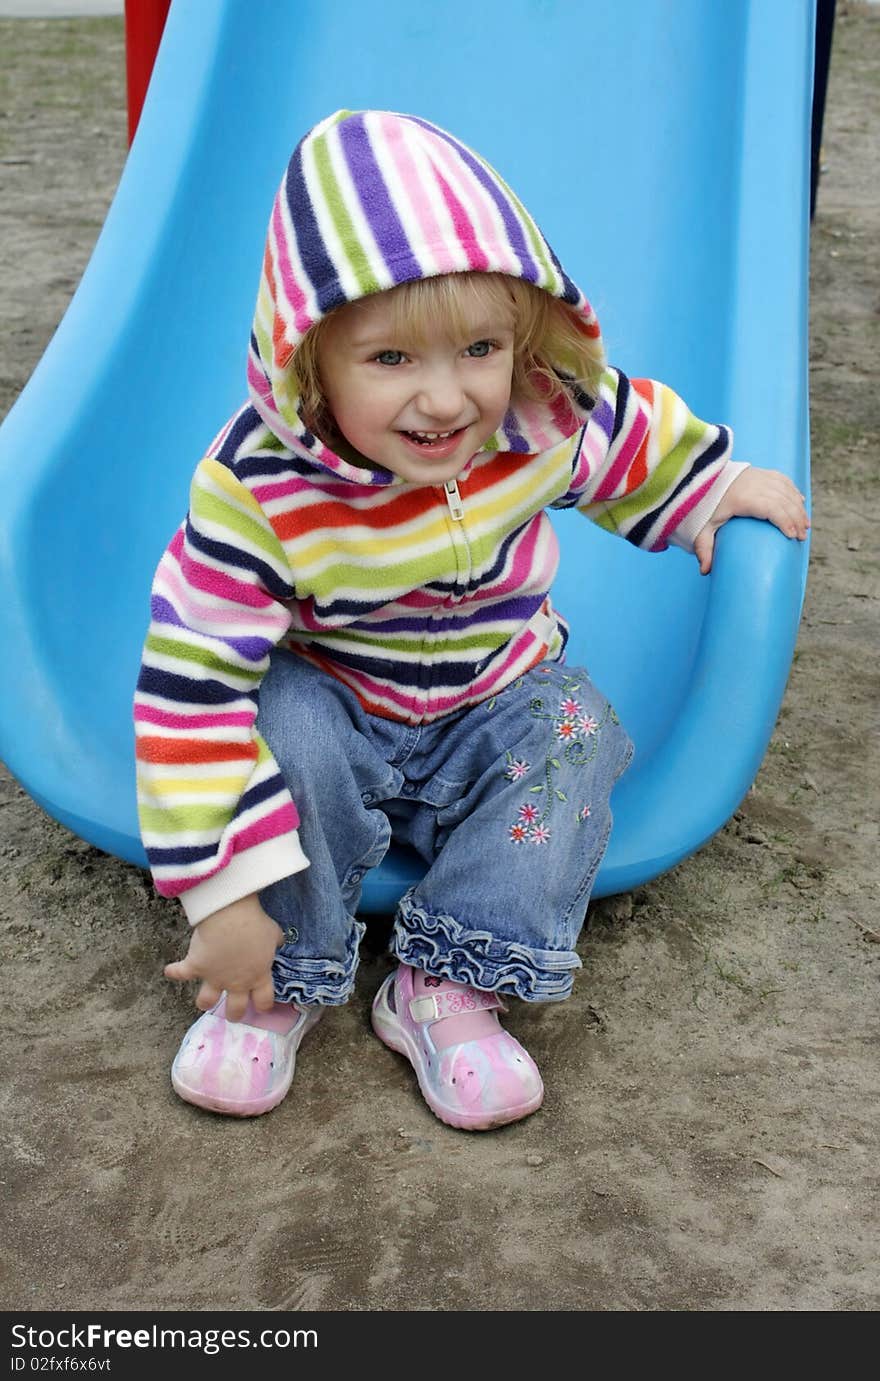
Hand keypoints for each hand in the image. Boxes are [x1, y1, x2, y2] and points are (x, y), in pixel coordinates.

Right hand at [164, 893, 282, 1021]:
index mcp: (258, 976)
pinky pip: (180, 973)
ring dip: (204, 1002)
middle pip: (235, 1009)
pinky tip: (170, 971)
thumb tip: (278, 942)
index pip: (263, 1001)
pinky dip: (174, 971)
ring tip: (204, 1001)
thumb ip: (275, 942)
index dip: (263, 1005)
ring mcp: (214, 977)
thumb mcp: (274, 933)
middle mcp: (236, 983)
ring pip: (206, 1001)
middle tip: (232, 1013)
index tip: (261, 1006)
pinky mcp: (196, 966)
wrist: (230, 916)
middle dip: (234, 1014)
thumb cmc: (256, 924)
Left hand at [694, 467, 809, 574]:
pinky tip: (801, 502)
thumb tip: (705, 572)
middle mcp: (754, 484)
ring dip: (798, 507)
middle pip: (783, 501)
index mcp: (742, 498)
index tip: (791, 535)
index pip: (770, 507)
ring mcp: (759, 476)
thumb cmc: (704, 505)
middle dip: (796, 518)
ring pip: (786, 490)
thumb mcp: (702, 528)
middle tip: (802, 537)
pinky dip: (793, 492)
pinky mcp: (761, 472)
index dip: (784, 520)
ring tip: (805, 525)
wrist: (701, 478)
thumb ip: (704, 548)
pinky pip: (783, 480)